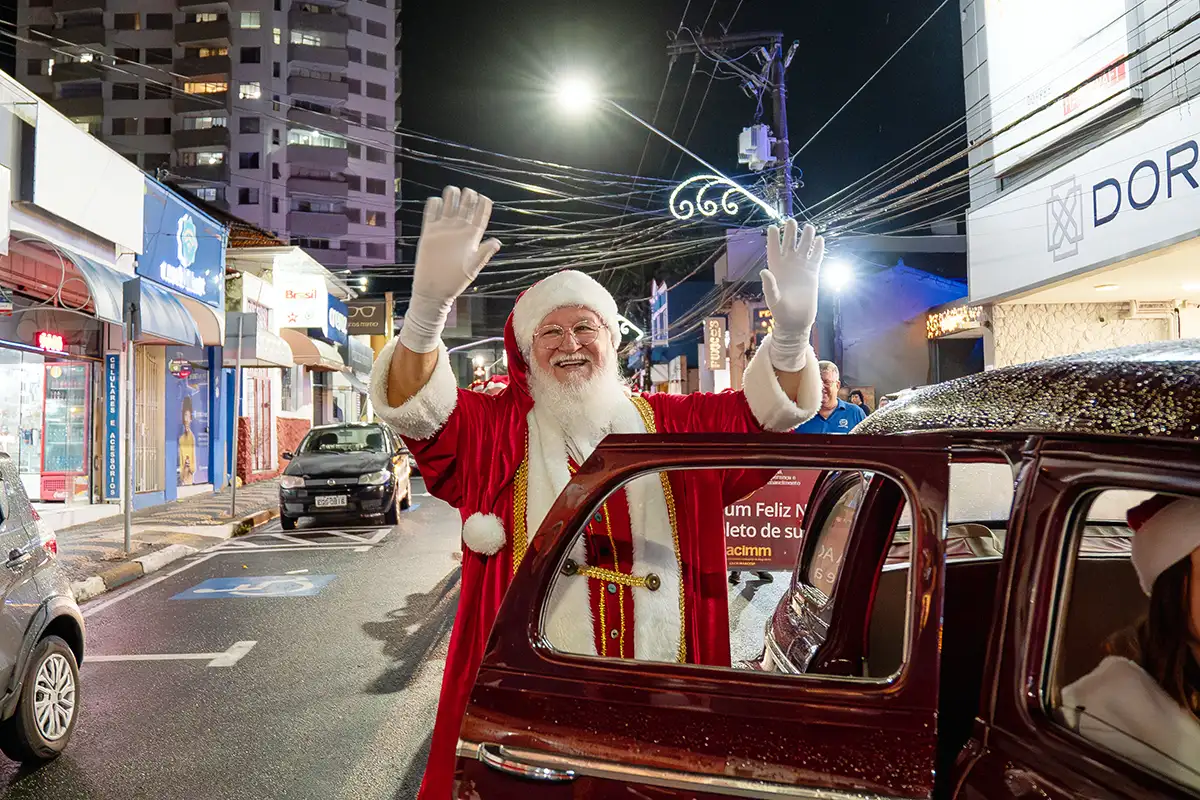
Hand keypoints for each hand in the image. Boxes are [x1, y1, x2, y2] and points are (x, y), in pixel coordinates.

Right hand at [413, 186, 501, 301]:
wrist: (434, 289)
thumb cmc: (455, 281)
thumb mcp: (472, 267)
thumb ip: (483, 253)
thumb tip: (497, 242)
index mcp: (471, 237)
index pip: (479, 217)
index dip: (483, 206)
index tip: (484, 198)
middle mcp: (458, 231)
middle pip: (465, 208)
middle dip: (468, 198)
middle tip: (468, 192)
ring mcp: (444, 230)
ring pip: (449, 207)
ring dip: (451, 197)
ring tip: (452, 191)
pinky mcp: (429, 233)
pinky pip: (431, 214)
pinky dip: (433, 205)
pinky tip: (436, 202)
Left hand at [760, 219, 822, 371]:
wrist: (796, 321)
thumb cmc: (780, 312)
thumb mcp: (773, 299)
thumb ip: (769, 285)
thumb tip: (764, 271)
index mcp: (775, 268)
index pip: (773, 249)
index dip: (772, 238)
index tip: (772, 226)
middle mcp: (788, 265)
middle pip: (788, 243)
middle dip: (790, 232)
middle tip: (791, 221)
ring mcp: (800, 267)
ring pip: (803, 247)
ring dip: (806, 237)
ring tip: (809, 227)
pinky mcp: (812, 273)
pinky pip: (815, 257)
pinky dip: (818, 249)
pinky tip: (820, 240)